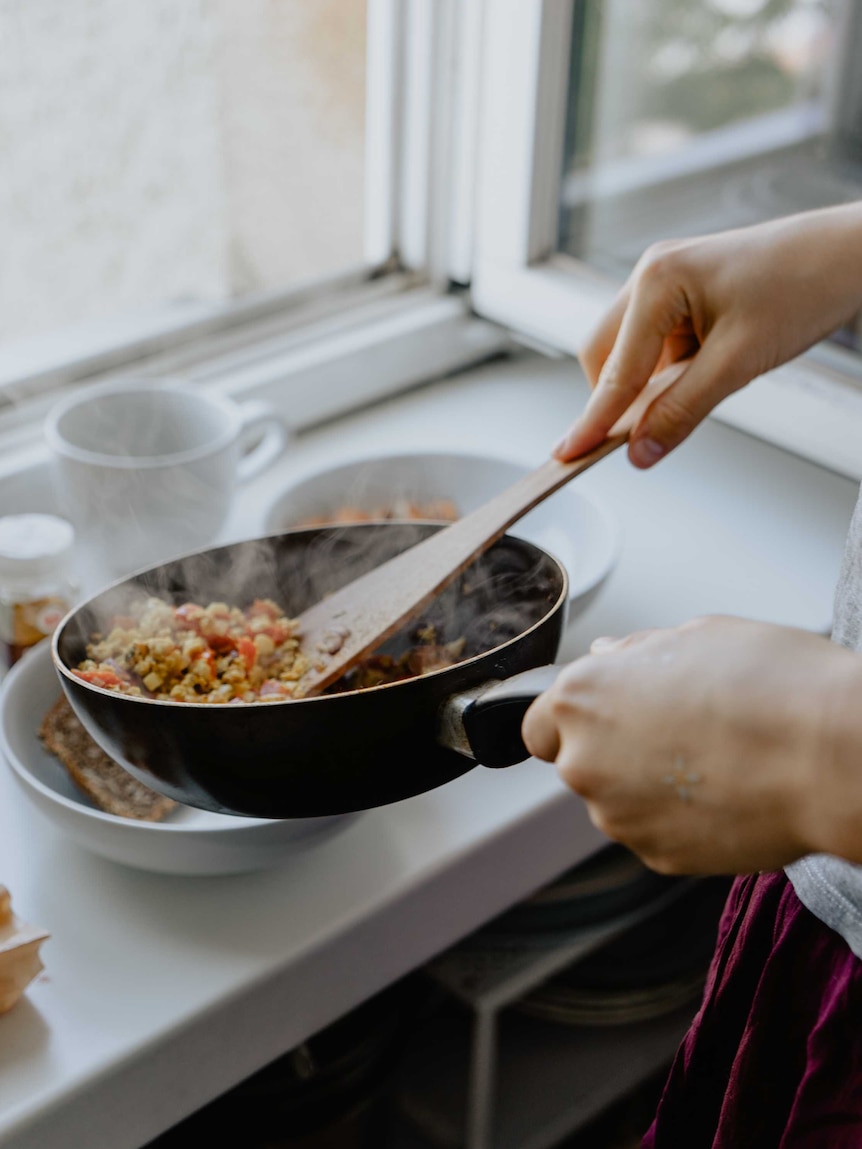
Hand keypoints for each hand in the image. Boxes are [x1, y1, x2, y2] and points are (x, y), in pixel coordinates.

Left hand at [522, 616, 861, 874]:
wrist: (828, 755)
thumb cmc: (770, 684)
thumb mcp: (697, 635)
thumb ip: (637, 653)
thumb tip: (611, 657)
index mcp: (582, 697)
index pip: (538, 724)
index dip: (573, 720)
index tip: (606, 716)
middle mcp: (585, 761)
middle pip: (580, 763)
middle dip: (616, 751)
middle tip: (680, 731)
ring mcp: (619, 816)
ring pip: (618, 802)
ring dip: (649, 787)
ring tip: (715, 760)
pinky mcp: (658, 856)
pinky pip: (656, 834)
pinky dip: (681, 820)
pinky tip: (727, 792)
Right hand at [554, 203, 861, 468]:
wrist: (850, 255)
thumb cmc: (805, 286)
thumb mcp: (739, 362)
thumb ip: (682, 410)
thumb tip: (641, 450)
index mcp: (657, 279)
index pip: (614, 370)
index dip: (593, 420)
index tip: (568, 454)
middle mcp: (651, 274)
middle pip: (603, 356)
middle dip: (617, 398)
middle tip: (638, 436)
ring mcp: (666, 282)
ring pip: (628, 352)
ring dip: (649, 384)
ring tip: (702, 388)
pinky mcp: (683, 295)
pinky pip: (655, 345)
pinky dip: (669, 372)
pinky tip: (707, 373)